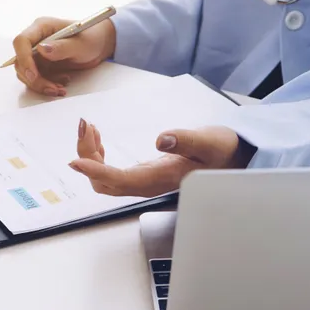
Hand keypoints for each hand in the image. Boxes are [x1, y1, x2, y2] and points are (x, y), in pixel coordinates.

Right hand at [13, 17, 115, 96]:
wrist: (99, 45)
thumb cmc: (92, 37)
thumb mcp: (81, 43)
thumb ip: (62, 47)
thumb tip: (41, 50)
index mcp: (42, 27)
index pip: (21, 42)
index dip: (24, 59)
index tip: (34, 76)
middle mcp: (36, 40)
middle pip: (21, 62)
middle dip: (34, 79)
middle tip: (53, 88)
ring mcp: (38, 54)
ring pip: (27, 74)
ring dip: (41, 85)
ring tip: (61, 88)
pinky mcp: (43, 65)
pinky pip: (37, 79)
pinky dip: (47, 85)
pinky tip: (62, 84)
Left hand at [68, 120, 251, 196]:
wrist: (235, 161)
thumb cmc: (224, 152)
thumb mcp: (209, 142)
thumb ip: (186, 141)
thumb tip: (161, 139)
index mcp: (159, 179)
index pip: (119, 180)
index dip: (95, 171)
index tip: (75, 160)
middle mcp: (147, 185)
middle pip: (104, 182)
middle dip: (87, 156)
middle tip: (85, 125)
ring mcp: (144, 181)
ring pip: (105, 178)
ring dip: (90, 154)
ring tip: (89, 126)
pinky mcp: (144, 174)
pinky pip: (112, 172)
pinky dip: (99, 154)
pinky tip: (99, 136)